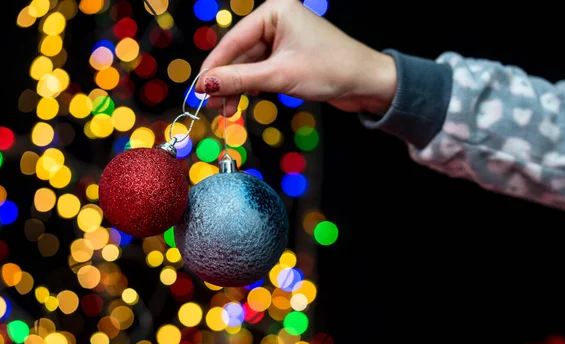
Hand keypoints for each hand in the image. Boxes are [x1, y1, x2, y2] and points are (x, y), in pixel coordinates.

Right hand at [195, 0, 397, 116]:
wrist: (367, 83)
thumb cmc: (331, 70)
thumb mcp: (279, 76)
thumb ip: (239, 80)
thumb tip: (204, 85)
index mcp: (275, 12)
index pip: (233, 41)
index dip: (213, 67)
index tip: (197, 89)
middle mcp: (276, 21)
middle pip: (239, 53)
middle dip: (225, 81)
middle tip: (210, 104)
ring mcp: (282, 39)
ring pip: (249, 65)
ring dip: (237, 87)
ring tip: (226, 110)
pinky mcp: (288, 56)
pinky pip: (261, 70)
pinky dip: (252, 86)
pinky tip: (245, 100)